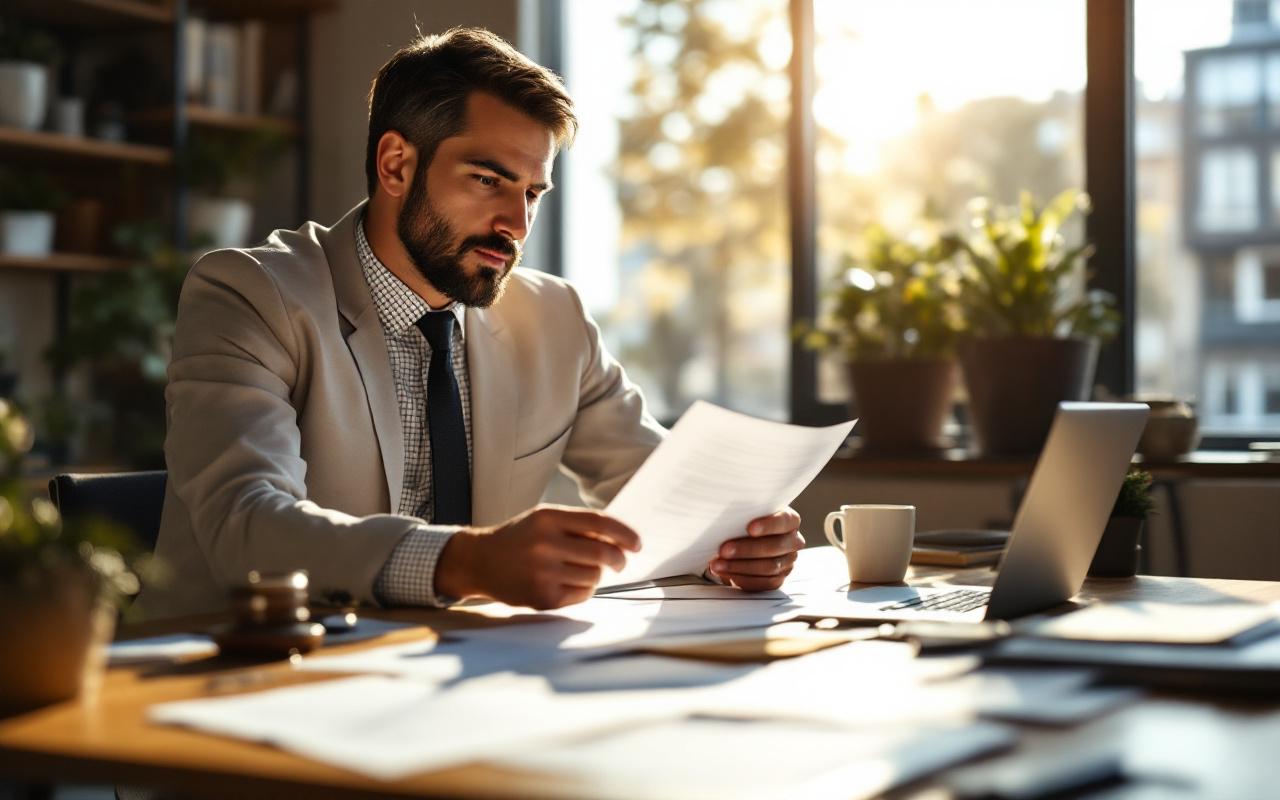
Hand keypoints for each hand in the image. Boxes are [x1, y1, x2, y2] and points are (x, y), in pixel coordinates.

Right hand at [435, 504, 640, 609]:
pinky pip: (582, 595)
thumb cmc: (520, 539)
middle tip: (620, 563)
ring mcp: (543, 572)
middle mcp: (545, 543)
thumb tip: (621, 538)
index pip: (599, 523)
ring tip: (578, 570)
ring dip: (596, 574)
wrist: (479, 561)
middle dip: (618, 559)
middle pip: (602, 553)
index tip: (637, 544)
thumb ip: (577, 525)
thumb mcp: (544, 520)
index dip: (624, 534)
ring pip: (594, 576)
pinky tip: (567, 583)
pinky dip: (583, 590)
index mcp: (548, 517)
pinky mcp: (542, 597)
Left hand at [707, 507, 803, 590]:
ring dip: (739, 566)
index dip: (768, 525)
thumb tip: (725, 516)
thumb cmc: (745, 522)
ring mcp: (787, 562)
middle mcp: (793, 541)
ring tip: (717, 564)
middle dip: (747, 549)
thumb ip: (744, 512)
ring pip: (768, 567)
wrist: (744, 540)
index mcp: (790, 520)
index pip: (784, 521)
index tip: (750, 529)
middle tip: (723, 549)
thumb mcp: (746, 513)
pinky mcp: (778, 579)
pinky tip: (725, 573)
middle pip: (774, 547)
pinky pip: (763, 583)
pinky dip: (742, 578)